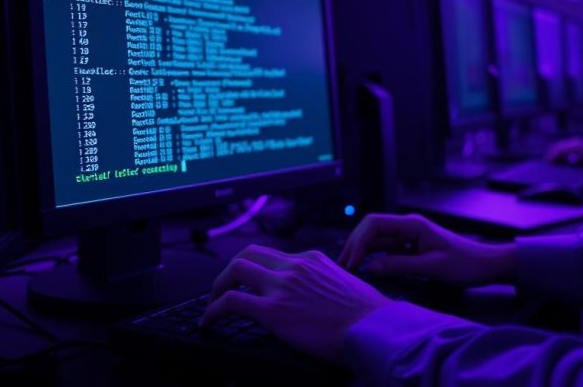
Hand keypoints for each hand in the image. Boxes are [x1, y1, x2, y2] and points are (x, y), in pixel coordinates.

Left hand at [202, 245, 390, 360]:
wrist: (373, 329)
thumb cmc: (367, 315)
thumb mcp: (346, 284)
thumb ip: (325, 282)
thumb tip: (318, 295)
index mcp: (312, 259)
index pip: (274, 255)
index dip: (257, 269)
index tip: (251, 282)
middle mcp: (293, 266)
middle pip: (249, 253)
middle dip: (232, 270)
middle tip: (224, 287)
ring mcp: (281, 286)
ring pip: (235, 270)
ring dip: (218, 286)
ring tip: (212, 304)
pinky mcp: (272, 310)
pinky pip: (231, 302)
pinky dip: (213, 310)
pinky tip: (209, 322)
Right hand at [338, 213, 516, 285]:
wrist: (485, 265)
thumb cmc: (464, 264)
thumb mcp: (432, 268)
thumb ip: (401, 266)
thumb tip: (370, 267)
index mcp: (412, 224)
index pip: (374, 223)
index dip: (358, 240)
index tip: (351, 262)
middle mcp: (407, 227)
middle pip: (371, 229)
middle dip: (354, 245)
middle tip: (343, 267)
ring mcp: (408, 237)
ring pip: (376, 240)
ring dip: (361, 252)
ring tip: (348, 270)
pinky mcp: (410, 247)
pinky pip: (386, 249)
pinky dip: (373, 257)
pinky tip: (365, 269)